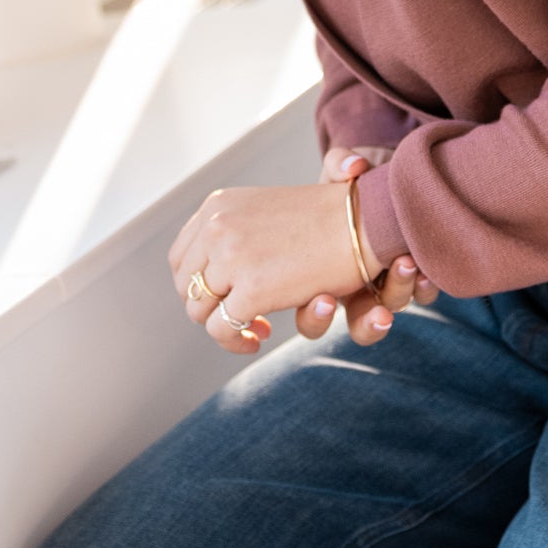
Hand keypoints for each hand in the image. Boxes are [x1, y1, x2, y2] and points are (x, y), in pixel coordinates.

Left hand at [170, 179, 373, 354]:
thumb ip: (234, 234)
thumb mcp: (265, 213)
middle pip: (186, 286)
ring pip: (199, 311)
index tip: (228, 296)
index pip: (183, 257)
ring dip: (224, 327)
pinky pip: (222, 330)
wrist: (365, 220)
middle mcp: (215, 227)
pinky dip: (236, 341)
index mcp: (217, 207)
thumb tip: (208, 270)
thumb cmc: (326, 220)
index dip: (201, 285)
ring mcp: (230, 258)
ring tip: (254, 330)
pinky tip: (258, 337)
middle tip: (243, 319)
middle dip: (210, 308)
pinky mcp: (252, 289)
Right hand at [294, 146, 438, 349]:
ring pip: (395, 306)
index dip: (315, 317)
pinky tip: (429, 265)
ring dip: (402, 293)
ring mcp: (388, 284)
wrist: (385, 178)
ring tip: (408, 265)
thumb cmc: (351, 188)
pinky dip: (426, 281)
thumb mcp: (338, 176)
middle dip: (370, 323)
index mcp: (323, 279)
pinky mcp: (418, 273)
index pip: (313, 317)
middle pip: (360, 324)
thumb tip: (353, 167)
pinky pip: (424, 289)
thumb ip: (339, 165)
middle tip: (380, 313)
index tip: (323, 299)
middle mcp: (357, 291)